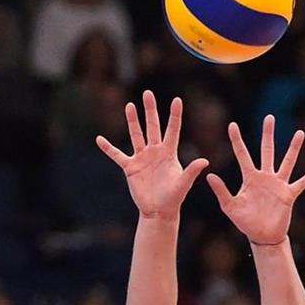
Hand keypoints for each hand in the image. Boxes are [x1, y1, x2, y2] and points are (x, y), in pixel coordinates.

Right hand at [96, 90, 208, 219]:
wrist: (158, 211)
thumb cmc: (174, 198)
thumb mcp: (183, 184)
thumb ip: (192, 171)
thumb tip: (205, 161)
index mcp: (169, 153)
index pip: (173, 129)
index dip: (175, 115)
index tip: (177, 99)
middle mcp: (156, 151)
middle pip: (153, 126)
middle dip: (150, 110)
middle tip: (148, 93)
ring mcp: (142, 158)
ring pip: (136, 135)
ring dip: (132, 121)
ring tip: (129, 106)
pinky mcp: (131, 168)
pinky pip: (117, 155)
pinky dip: (108, 148)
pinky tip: (99, 139)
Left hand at [207, 116, 304, 244]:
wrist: (262, 236)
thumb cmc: (245, 222)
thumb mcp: (230, 206)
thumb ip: (222, 191)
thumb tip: (210, 175)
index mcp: (250, 178)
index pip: (242, 154)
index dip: (237, 140)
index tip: (232, 125)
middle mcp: (265, 177)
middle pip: (267, 150)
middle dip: (268, 134)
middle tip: (269, 117)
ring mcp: (278, 184)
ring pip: (287, 161)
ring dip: (294, 148)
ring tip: (300, 133)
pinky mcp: (289, 195)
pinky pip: (301, 183)